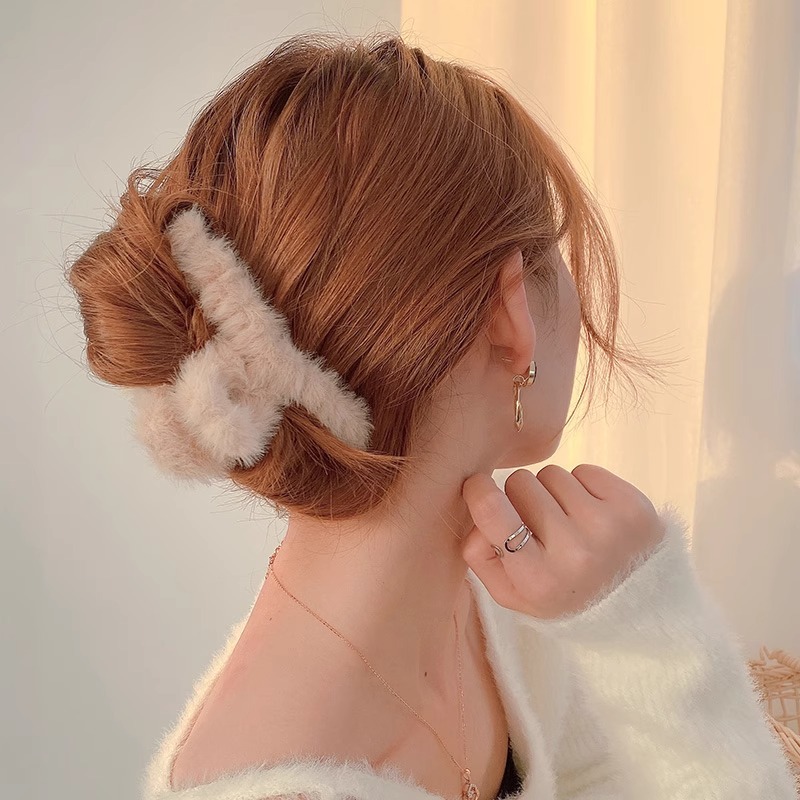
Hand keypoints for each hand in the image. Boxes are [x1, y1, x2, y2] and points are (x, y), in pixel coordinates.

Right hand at [460, 465, 665, 619]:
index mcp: (538, 580)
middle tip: (537, 522)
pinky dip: (582, 487)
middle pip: (520, 482)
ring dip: (553, 491)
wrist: (635, 603)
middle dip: (522, 496)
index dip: (479, 490)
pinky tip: (592, 514)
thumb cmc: (562, 593)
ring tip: (568, 521)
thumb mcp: (512, 593)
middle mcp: (574, 553)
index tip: (480, 488)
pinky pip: (584, 470)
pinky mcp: (633, 505)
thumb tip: (477, 504)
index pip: (492, 510)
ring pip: (552, 474)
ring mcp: (608, 527)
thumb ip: (479, 553)